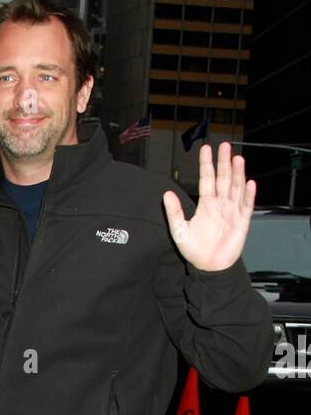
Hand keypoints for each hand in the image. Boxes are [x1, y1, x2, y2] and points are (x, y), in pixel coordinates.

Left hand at [163, 141, 255, 271]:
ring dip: (238, 173)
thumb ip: (174, 212)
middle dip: (224, 162)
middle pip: (224, 178)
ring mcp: (232, 211)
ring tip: (237, 159)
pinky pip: (246, 206)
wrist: (208, 268)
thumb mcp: (179, 230)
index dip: (206, 164)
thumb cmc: (195, 250)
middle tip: (224, 146)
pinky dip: (248, 195)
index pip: (207, 179)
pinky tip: (249, 183)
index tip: (205, 149)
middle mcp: (220, 204)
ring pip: (236, 188)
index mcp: (206, 204)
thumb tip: (166, 194)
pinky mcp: (241, 222)